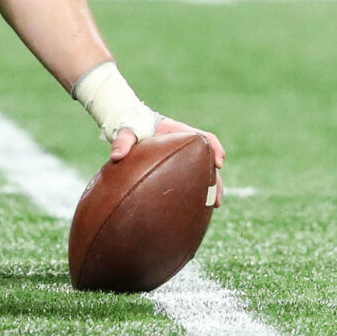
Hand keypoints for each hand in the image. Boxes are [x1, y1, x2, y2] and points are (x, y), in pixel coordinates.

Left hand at [109, 115, 225, 207]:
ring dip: (210, 189)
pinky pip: (190, 180)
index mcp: (178, 133)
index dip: (215, 148)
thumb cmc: (131, 126)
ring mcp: (182, 158)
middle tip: (217, 199)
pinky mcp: (176, 169)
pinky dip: (195, 192)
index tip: (219, 162)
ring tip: (214, 207)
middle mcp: (185, 146)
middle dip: (216, 180)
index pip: (204, 138)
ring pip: (202, 173)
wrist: (129, 126)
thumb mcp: (127, 130)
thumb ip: (122, 140)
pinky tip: (194, 209)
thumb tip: (116, 156)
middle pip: (208, 162)